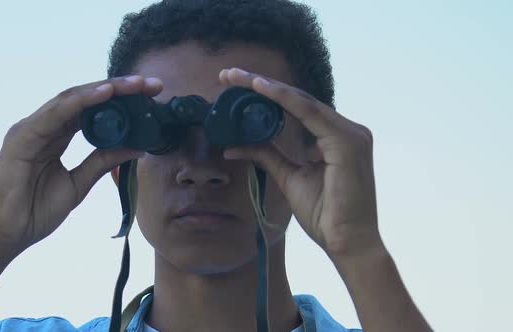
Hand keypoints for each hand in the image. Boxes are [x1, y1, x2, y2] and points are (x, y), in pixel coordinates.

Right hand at [0, 75, 162, 256]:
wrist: (6, 236)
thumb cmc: (35, 210)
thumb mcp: (79, 184)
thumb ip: (102, 162)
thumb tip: (137, 147)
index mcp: (56, 136)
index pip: (91, 111)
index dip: (121, 101)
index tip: (151, 97)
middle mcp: (44, 127)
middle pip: (85, 100)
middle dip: (119, 90)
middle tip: (151, 84)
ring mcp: (31, 129)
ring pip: (72, 100)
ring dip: (105, 89)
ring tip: (134, 85)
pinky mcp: (22, 138)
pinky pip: (55, 114)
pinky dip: (80, 101)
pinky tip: (104, 94)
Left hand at [219, 68, 381, 256]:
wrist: (347, 242)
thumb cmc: (325, 214)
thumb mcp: (289, 177)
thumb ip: (268, 156)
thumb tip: (235, 146)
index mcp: (335, 137)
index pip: (297, 108)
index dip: (266, 95)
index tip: (236, 86)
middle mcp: (346, 129)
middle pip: (297, 99)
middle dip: (260, 85)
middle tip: (229, 75)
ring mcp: (350, 133)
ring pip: (301, 101)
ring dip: (267, 87)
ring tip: (237, 78)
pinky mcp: (348, 141)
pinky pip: (309, 113)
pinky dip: (283, 99)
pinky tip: (260, 88)